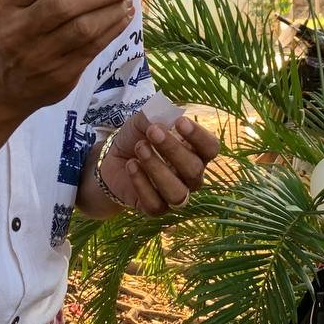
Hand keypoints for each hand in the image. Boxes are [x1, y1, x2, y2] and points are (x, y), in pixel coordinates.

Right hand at [0, 0, 135, 115]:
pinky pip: (92, 49)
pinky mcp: (59, 76)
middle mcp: (17, 30)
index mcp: (5, 3)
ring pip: (82, 29)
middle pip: (63, 4)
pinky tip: (122, 17)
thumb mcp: (20, 5)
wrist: (5, 87)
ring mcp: (38, 56)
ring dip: (110, 10)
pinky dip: (112, 29)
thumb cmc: (19, 33)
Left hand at [98, 110, 219, 214]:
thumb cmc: (137, 137)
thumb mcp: (144, 120)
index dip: (199, 136)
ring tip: (140, 148)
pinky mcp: (155, 209)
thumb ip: (154, 115)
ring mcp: (175, 194)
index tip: (180, 123)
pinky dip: (141, 183)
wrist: (112, 159)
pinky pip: (155, 205)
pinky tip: (131, 165)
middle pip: (195, 170)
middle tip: (152, 132)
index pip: (211, 148)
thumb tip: (162, 118)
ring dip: (157, 168)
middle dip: (173, 149)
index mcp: (196, 152)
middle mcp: (191, 176)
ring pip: (177, 193)